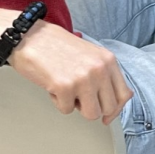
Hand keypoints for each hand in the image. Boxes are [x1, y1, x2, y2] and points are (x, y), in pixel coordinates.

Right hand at [10, 23, 133, 124]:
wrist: (30, 37)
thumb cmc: (56, 46)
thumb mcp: (90, 55)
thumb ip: (104, 74)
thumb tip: (115, 100)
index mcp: (108, 60)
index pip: (124, 94)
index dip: (115, 110)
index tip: (107, 116)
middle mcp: (100, 69)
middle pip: (108, 108)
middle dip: (93, 108)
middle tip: (79, 98)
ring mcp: (84, 78)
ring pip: (91, 114)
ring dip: (76, 106)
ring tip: (66, 89)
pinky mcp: (65, 87)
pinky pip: (67, 109)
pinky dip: (58, 101)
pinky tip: (53, 84)